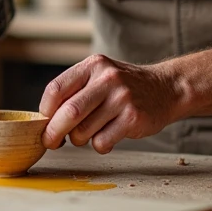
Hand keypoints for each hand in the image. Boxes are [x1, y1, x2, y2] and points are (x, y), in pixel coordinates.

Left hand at [39, 54, 179, 153]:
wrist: (166, 88)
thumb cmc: (125, 87)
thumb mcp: (100, 76)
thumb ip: (75, 90)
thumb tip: (45, 119)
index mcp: (93, 65)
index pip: (56, 89)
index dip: (45, 111)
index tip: (45, 122)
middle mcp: (107, 78)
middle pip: (68, 113)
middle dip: (54, 133)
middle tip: (51, 142)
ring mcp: (122, 98)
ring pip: (83, 132)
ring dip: (79, 140)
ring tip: (91, 132)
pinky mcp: (133, 118)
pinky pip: (101, 142)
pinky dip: (99, 145)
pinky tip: (109, 135)